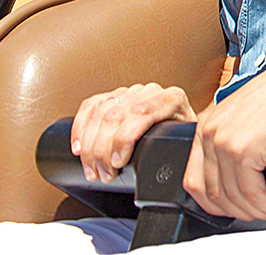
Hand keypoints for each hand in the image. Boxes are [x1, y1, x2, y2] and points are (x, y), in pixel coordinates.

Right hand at [70, 83, 197, 183]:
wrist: (182, 131)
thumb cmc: (183, 141)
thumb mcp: (187, 144)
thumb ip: (180, 148)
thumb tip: (168, 167)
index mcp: (172, 99)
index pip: (141, 113)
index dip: (124, 139)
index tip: (118, 163)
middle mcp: (150, 91)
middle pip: (116, 115)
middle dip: (103, 150)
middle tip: (103, 174)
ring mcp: (130, 92)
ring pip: (100, 112)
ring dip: (89, 146)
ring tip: (92, 170)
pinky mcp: (114, 96)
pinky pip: (90, 105)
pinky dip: (80, 127)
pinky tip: (78, 147)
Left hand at [184, 51, 265, 221]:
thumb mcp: (248, 115)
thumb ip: (233, 135)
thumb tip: (233, 173)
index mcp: (207, 123)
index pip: (195, 181)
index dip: (216, 204)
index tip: (238, 208)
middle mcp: (209, 131)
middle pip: (212, 194)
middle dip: (239, 211)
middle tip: (262, 213)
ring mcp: (224, 141)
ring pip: (232, 198)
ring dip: (257, 212)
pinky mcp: (244, 151)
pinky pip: (251, 194)